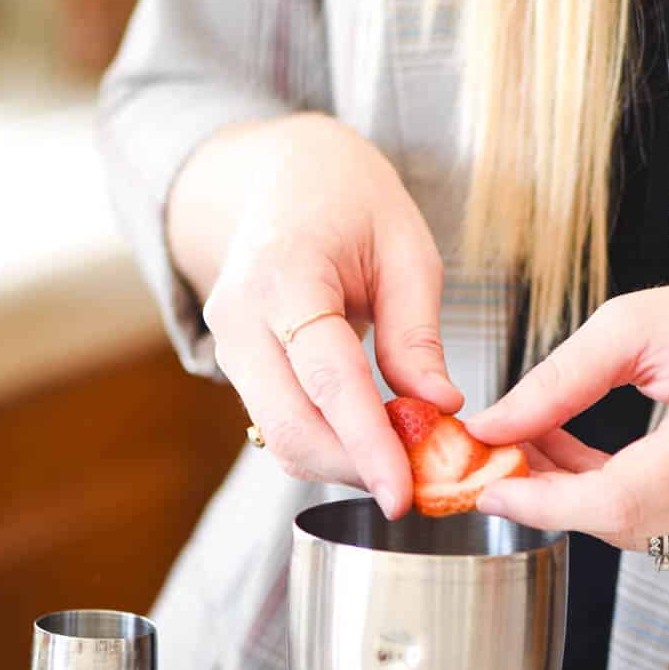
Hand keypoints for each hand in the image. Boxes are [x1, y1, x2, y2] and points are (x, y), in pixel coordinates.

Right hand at [197, 114, 461, 513]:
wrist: (282, 175)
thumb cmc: (351, 201)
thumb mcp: (405, 249)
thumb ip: (416, 334)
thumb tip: (440, 409)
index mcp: (285, 275)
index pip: (329, 380)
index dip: (368, 445)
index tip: (404, 494)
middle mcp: (240, 317)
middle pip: (292, 426)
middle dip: (356, 469)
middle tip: (423, 486)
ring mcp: (228, 344)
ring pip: (281, 436)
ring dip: (345, 463)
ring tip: (409, 460)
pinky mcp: (236, 365)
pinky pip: (280, 422)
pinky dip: (329, 444)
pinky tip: (375, 441)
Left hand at [465, 272, 668, 549]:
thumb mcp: (645, 321)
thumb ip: (562, 377)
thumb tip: (495, 425)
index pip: (619, 498)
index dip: (544, 502)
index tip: (492, 484)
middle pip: (622, 524)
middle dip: (551, 494)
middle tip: (510, 448)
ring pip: (637, 532)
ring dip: (580, 498)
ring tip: (551, 441)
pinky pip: (663, 528)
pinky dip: (618, 501)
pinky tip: (597, 459)